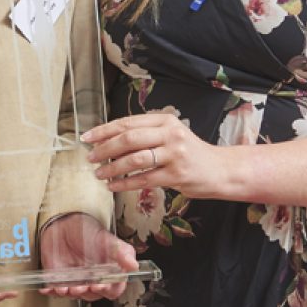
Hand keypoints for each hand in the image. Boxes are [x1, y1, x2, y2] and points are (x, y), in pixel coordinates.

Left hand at [38, 213, 137, 301]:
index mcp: (108, 273)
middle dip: (87, 292)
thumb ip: (121, 252)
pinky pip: (56, 290)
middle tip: (83, 286)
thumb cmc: (88, 231)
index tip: (101, 285)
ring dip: (70, 294)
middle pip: (93, 295)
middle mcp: (93, 280)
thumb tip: (134, 266)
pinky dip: (52, 291)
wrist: (64, 222)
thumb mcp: (107, 239)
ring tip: (67, 287)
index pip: (113, 289)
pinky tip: (49, 288)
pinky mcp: (59, 279)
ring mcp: (76, 280)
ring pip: (75, 295)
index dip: (108, 289)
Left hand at [82, 112, 224, 198]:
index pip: (128, 122)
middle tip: (91, 157)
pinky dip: (125, 183)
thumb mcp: (169, 136)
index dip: (104, 130)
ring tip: (99, 174)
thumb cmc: (189, 153)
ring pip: (135, 159)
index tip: (87, 138)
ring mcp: (175, 154)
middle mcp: (170, 134)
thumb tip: (107, 141)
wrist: (219, 170)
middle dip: (105, 149)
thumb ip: (145, 135)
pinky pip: (144, 179)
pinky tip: (113, 186)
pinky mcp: (177, 175)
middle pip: (129, 138)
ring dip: (112, 168)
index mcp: (165, 120)